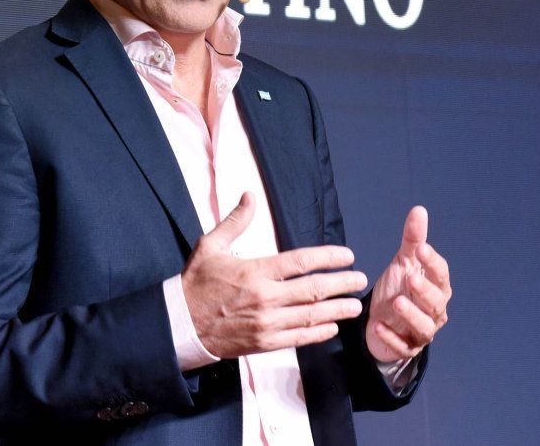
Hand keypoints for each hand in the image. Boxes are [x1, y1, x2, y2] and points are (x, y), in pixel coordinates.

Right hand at [181, 192, 368, 358]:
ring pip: (311, 316)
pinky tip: (331, 327)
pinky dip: (318, 333)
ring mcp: (266, 323)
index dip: (328, 258)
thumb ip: (235, 221)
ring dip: (337, 310)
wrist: (180, 324)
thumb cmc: (195, 284)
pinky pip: (298, 338)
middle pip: (313, 290)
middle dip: (341, 284)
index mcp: (254, 271)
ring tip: (355, 305)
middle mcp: (264, 298)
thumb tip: (250, 196)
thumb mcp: (210, 246)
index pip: (300, 262)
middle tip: (360, 280)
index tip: (346, 256)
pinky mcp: (263, 343)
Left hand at [366, 206, 451, 362]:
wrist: (379, 318)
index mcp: (437, 286)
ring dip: (412, 315)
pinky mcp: (406, 347)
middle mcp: (434, 310)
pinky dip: (391, 337)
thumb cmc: (397, 288)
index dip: (433, 262)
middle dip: (425, 290)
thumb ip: (413, 240)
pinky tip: (378, 326)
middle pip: (436, 302)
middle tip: (410, 278)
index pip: (441, 273)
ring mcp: (421, 331)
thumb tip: (419, 210)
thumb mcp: (403, 262)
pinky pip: (403, 346)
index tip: (421, 249)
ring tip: (397, 303)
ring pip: (425, 327)